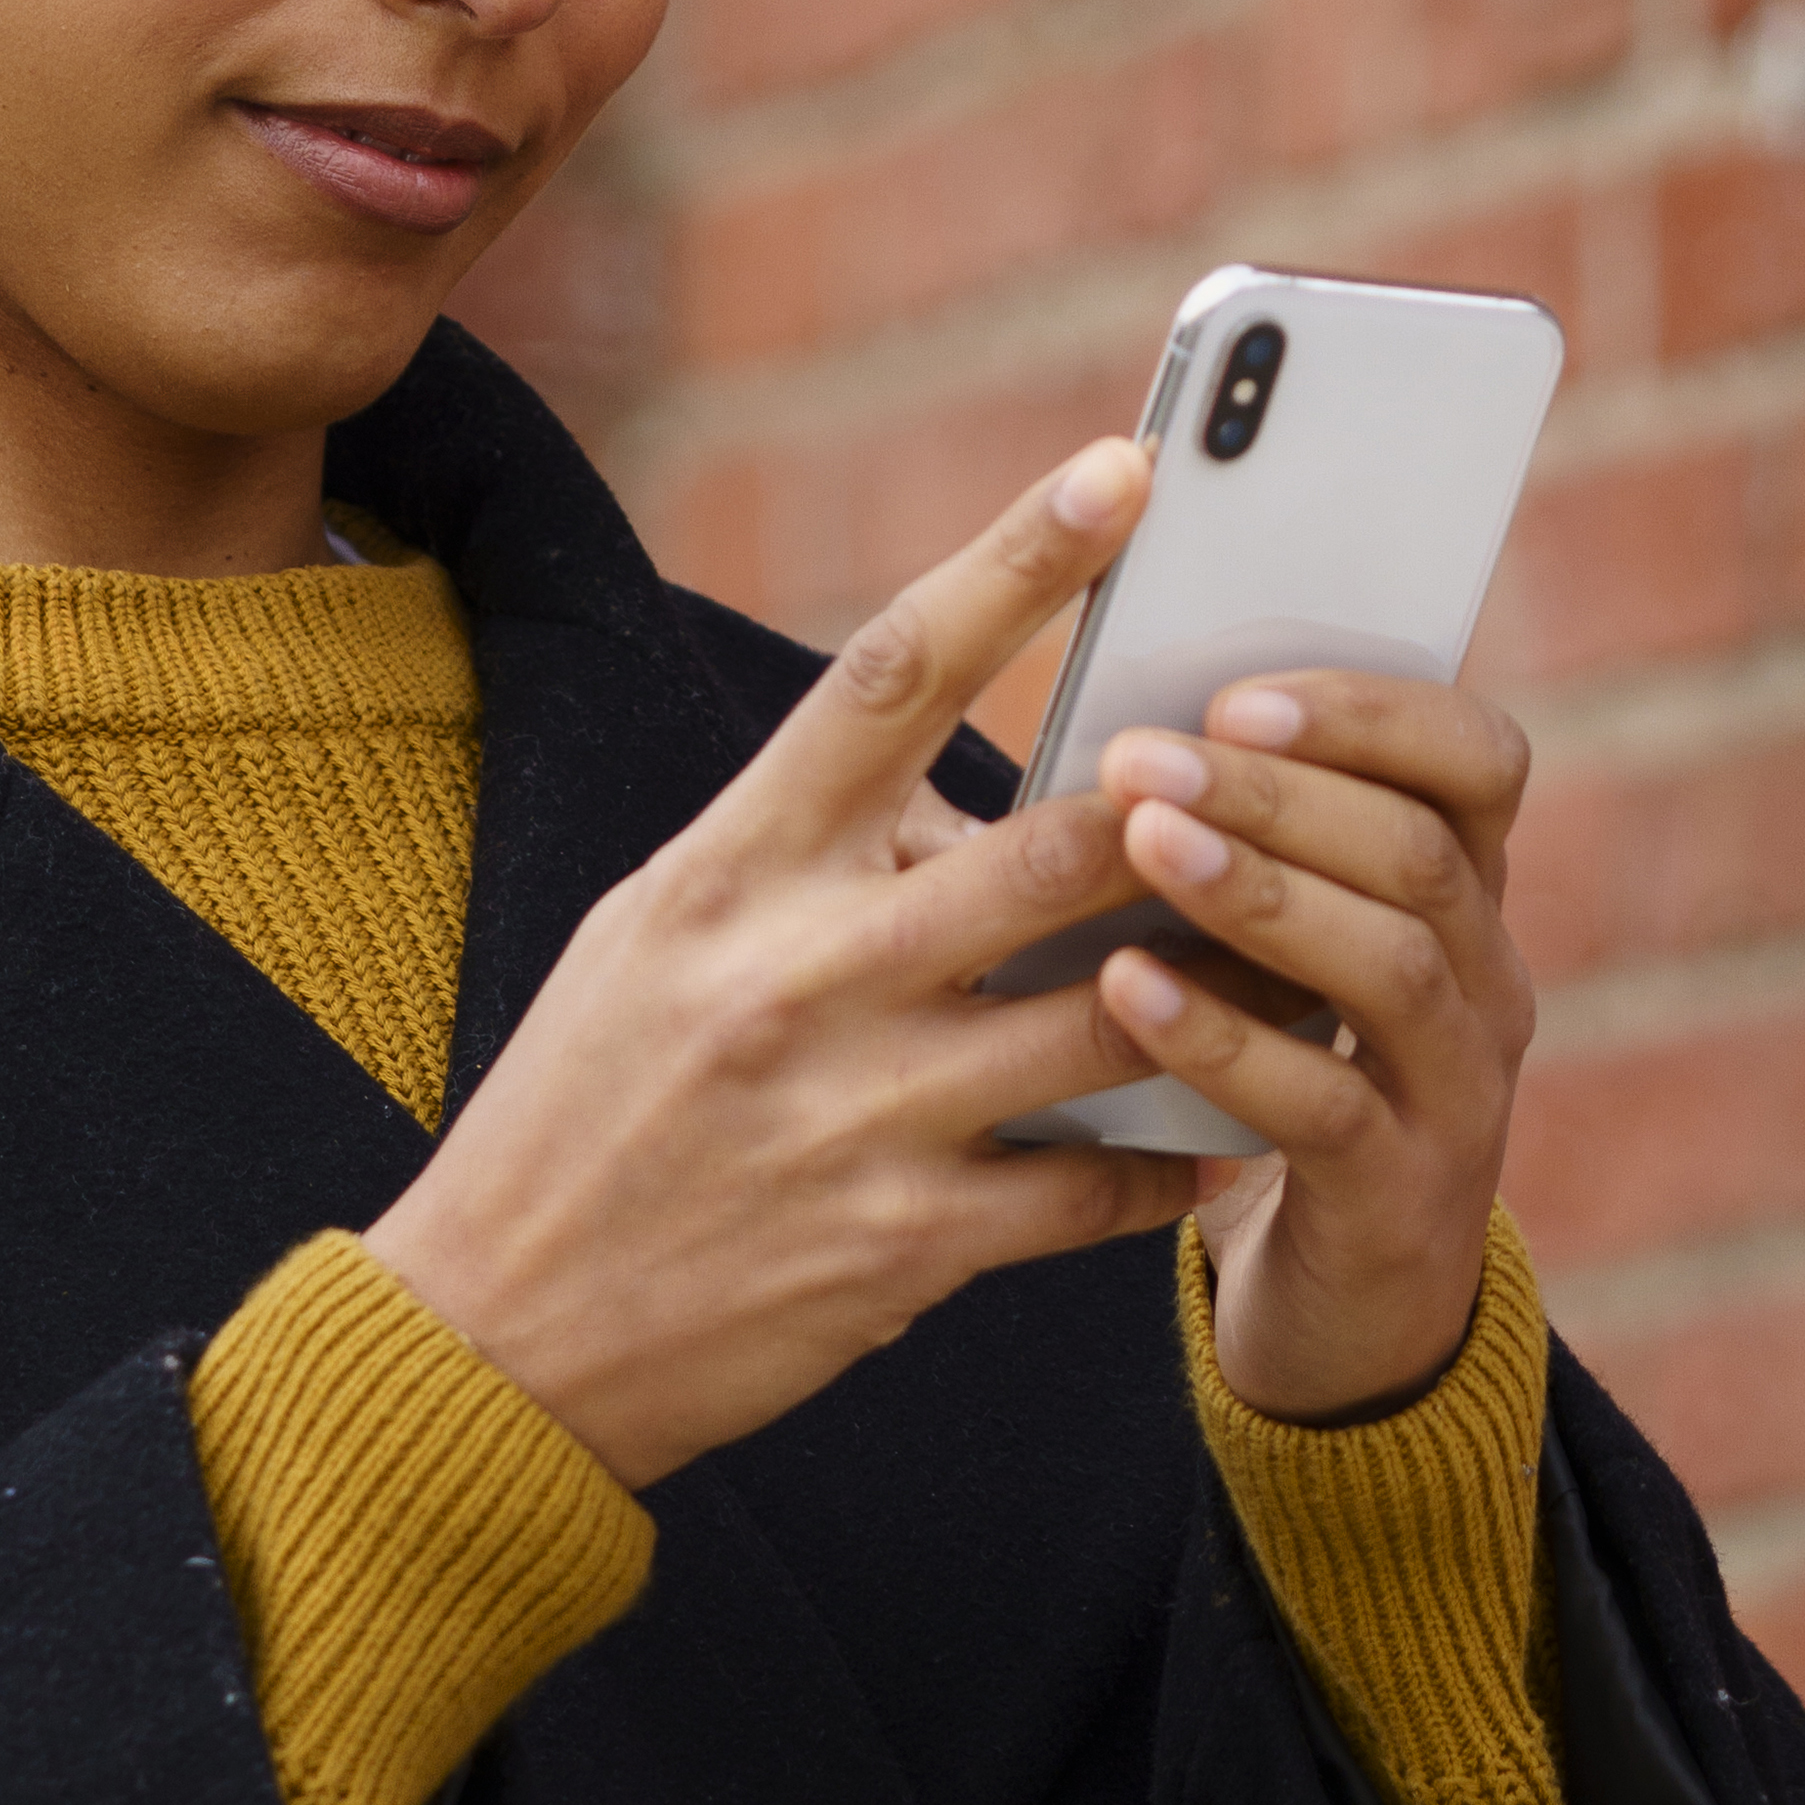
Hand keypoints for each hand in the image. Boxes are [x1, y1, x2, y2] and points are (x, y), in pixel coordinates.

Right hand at [366, 442, 1225, 1488]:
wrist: (494, 1335)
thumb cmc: (591, 1103)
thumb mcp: (663, 934)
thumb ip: (804, 853)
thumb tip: (959, 787)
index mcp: (731, 868)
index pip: (887, 672)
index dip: (1016, 561)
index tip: (1124, 468)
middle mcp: (797, 974)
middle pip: (1047, 849)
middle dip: (1180, 801)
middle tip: (1283, 750)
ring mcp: (858, 1114)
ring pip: (1108, 1020)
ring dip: (1223, 984)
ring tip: (1311, 946)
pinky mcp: (903, 1246)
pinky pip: (1091, 1188)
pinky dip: (1174, 1157)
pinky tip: (1230, 1133)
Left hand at [1084, 669, 1535, 1425]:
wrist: (1343, 1312)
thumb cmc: (1276, 1079)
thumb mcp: (1284, 953)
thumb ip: (1245, 846)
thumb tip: (1116, 725)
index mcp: (1466, 895)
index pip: (1480, 760)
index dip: (1372, 712)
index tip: (1236, 692)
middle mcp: (1490, 984)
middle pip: (1421, 853)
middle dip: (1279, 792)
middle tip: (1138, 754)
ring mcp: (1461, 1097)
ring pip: (1394, 968)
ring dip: (1262, 892)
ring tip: (1144, 842)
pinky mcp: (1401, 1201)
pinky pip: (1324, 1107)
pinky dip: (1225, 1040)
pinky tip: (1128, 991)